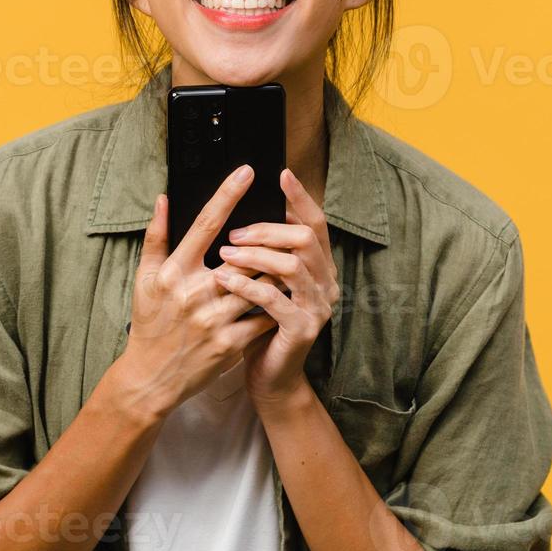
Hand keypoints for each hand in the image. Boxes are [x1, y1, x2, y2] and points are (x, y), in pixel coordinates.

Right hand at [116, 165, 280, 420]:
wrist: (151, 377)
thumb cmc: (150, 322)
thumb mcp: (146, 278)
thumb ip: (157, 236)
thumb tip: (165, 199)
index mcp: (175, 271)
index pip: (205, 224)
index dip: (227, 195)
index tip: (247, 172)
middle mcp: (196, 293)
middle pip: (244, 255)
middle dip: (267, 240)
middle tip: (286, 221)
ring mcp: (215, 320)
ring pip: (261, 285)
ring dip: (278, 270)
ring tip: (292, 256)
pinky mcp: (231, 345)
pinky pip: (264, 317)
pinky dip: (277, 304)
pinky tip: (286, 294)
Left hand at [210, 168, 339, 410]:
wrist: (270, 376)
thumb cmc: (260, 324)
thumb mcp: (263, 281)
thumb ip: (264, 250)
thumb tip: (246, 209)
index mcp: (320, 267)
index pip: (315, 223)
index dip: (299, 197)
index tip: (280, 174)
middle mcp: (327, 283)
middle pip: (304, 238)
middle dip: (267, 229)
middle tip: (234, 232)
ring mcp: (318, 307)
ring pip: (291, 265)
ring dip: (255, 254)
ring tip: (225, 252)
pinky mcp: (302, 329)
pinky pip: (274, 299)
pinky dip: (247, 285)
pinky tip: (224, 279)